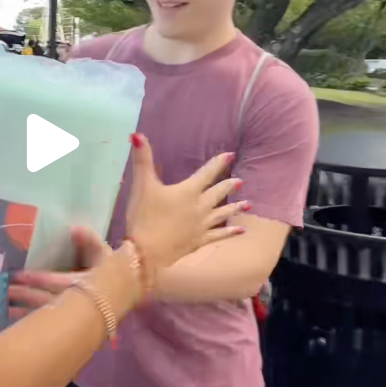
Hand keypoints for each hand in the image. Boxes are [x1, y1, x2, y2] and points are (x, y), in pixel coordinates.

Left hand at [7, 226, 111, 320]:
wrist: (127, 294)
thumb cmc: (114, 272)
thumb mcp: (105, 254)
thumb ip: (90, 240)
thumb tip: (74, 228)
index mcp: (84, 282)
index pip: (55, 280)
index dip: (36, 278)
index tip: (17, 276)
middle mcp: (77, 300)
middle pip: (46, 299)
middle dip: (25, 296)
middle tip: (6, 291)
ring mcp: (74, 315)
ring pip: (46, 314)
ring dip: (26, 311)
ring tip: (6, 307)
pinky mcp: (73, 324)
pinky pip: (49, 325)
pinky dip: (33, 323)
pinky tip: (19, 323)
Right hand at [124, 137, 246, 276]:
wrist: (147, 251)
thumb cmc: (144, 216)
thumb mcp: (142, 186)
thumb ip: (142, 160)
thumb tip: (137, 135)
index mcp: (189, 191)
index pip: (207, 173)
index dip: (219, 163)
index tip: (231, 155)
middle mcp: (200, 207)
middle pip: (218, 193)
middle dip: (229, 186)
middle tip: (241, 181)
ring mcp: (202, 226)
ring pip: (223, 214)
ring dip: (235, 208)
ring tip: (248, 204)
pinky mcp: (199, 241)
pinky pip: (219, 235)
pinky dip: (230, 232)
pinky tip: (241, 231)